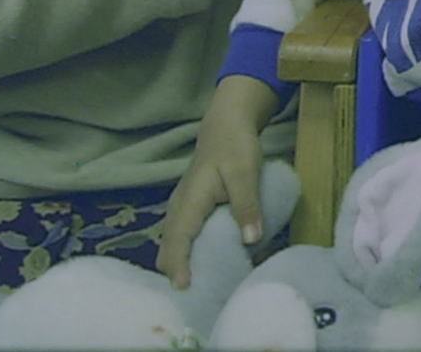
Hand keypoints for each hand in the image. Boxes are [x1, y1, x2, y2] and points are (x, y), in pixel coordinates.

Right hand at [156, 76, 278, 289]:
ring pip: (174, 245)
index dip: (178, 267)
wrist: (227, 124)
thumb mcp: (246, 173)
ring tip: (204, 287)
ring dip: (184, 264)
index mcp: (189, 203)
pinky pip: (184, 237)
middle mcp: (179, 209)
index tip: (185, 289)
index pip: (177, 242)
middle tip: (198, 297)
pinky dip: (190, 253)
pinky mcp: (191, 210)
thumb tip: (252, 240)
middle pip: (169, 249)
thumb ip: (247, 205)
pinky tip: (210, 264)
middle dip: (178, 273)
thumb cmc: (235, 146)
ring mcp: (182, 209)